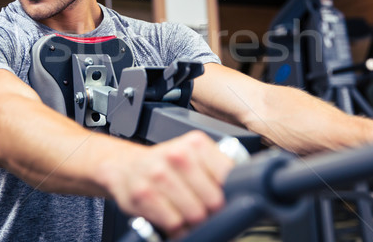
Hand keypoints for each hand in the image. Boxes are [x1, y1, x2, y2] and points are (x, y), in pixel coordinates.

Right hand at [99, 131, 234, 237]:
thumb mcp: (193, 155)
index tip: (224, 197)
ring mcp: (158, 175)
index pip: (229, 176)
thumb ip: (219, 168)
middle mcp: (177, 156)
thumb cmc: (165, 164)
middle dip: (212, 211)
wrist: (124, 166)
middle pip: (214, 200)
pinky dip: (177, 228)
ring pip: (194, 214)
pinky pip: (173, 223)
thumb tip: (247, 187)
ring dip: (194, 221)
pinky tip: (174, 218)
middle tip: (205, 210)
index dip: (230, 193)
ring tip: (188, 214)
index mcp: (196, 144)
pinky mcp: (142, 195)